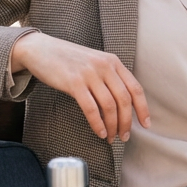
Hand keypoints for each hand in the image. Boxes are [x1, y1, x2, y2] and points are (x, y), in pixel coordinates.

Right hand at [10, 31, 150, 142]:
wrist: (40, 49)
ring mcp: (89, 74)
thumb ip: (109, 78)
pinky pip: (91, 108)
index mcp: (113, 62)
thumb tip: (121, 106)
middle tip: (125, 137)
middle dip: (127, 122)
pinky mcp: (74, 83)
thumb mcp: (95, 63)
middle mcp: (104, 66)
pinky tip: (99, 132)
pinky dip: (97, 123)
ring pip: (109, 106)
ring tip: (110, 137)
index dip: (143, 109)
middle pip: (124, 100)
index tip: (145, 124)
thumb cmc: (68, 60)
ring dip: (112, 126)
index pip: (135, 88)